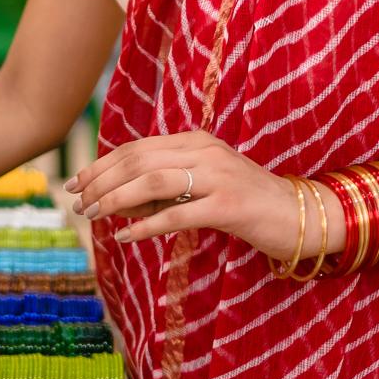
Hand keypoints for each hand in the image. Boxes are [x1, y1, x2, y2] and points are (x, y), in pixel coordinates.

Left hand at [65, 130, 304, 260]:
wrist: (301, 215)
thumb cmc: (247, 202)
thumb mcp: (204, 185)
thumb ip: (167, 186)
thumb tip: (118, 200)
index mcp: (196, 141)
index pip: (137, 147)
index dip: (102, 164)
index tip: (77, 182)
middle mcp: (204, 151)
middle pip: (138, 161)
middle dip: (101, 181)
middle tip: (77, 202)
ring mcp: (218, 176)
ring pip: (152, 182)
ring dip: (115, 200)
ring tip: (93, 216)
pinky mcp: (229, 205)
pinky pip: (177, 214)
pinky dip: (146, 225)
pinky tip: (126, 237)